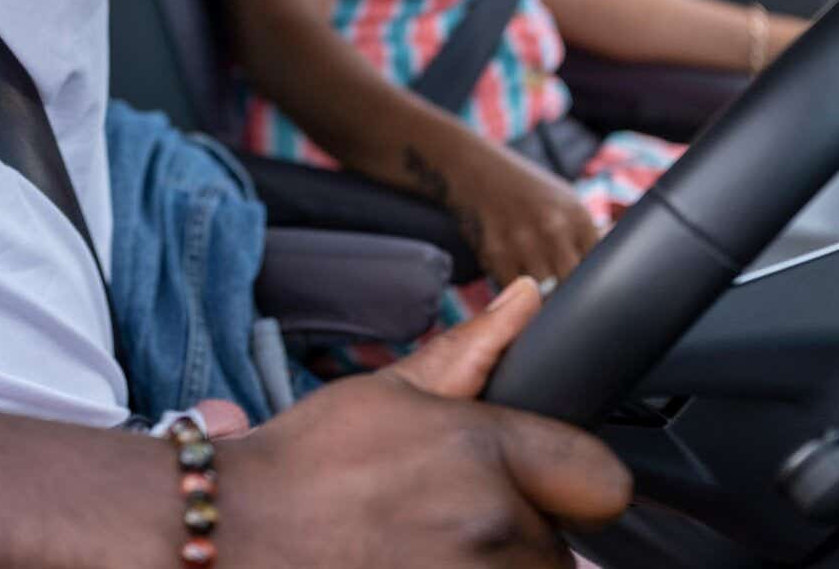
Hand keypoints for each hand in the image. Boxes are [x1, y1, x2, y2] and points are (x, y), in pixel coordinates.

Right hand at [222, 279, 630, 566]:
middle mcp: (491, 527)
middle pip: (561, 543)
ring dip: (496, 565)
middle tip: (451, 519)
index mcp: (482, 452)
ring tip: (429, 549)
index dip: (571, 475)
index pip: (601, 477)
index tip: (543, 482)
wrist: (237, 538)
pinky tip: (417, 564)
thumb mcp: (388, 394)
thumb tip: (532, 297)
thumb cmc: (306, 468)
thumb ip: (472, 350)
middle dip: (520, 530)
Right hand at [447, 142, 600, 289]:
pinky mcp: (495, 253)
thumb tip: (615, 268)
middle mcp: (555, 229)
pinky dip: (513, 292)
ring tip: (537, 297)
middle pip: (573, 287)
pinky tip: (513, 281)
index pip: (600, 270)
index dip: (594, 288)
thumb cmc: (527, 190)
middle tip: (562, 306)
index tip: (587, 296)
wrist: (476, 168)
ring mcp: (524, 242)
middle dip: (568, 299)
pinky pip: (512, 290)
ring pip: (544, 295)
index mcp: (579, 218)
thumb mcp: (566, 203)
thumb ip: (589, 235)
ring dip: (540, 301)